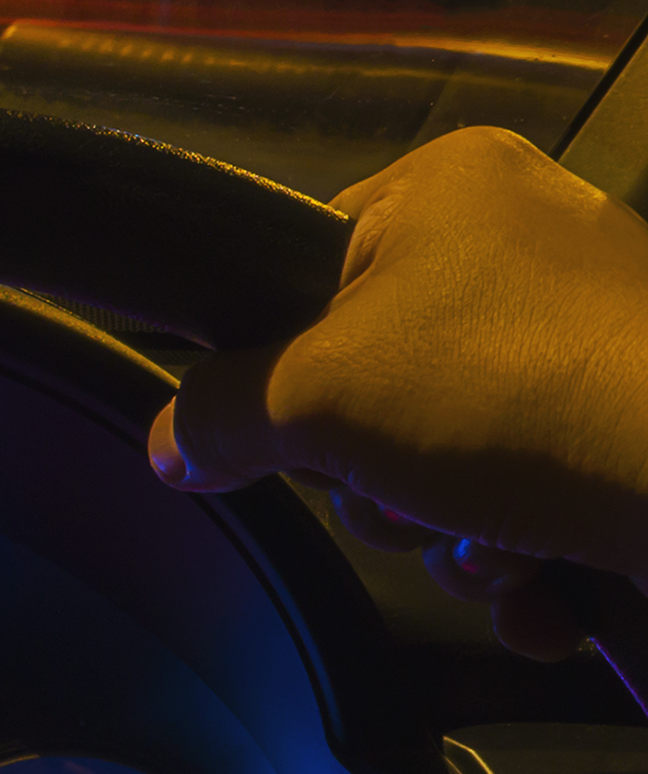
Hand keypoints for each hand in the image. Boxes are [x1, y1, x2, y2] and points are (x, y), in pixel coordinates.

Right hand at [147, 127, 647, 657]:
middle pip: (365, 387)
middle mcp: (522, 249)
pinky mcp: (633, 437)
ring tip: (495, 547)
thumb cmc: (525, 398)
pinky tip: (542, 584)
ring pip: (444, 465)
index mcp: (445, 189)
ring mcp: (588, 347)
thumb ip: (216, 411)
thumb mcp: (317, 394)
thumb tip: (172, 443)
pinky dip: (520, 567)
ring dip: (446, 539)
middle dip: (377, 481)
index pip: (296, 271)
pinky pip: (527, 511)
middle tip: (408, 495)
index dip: (274, 365)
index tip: (289, 429)